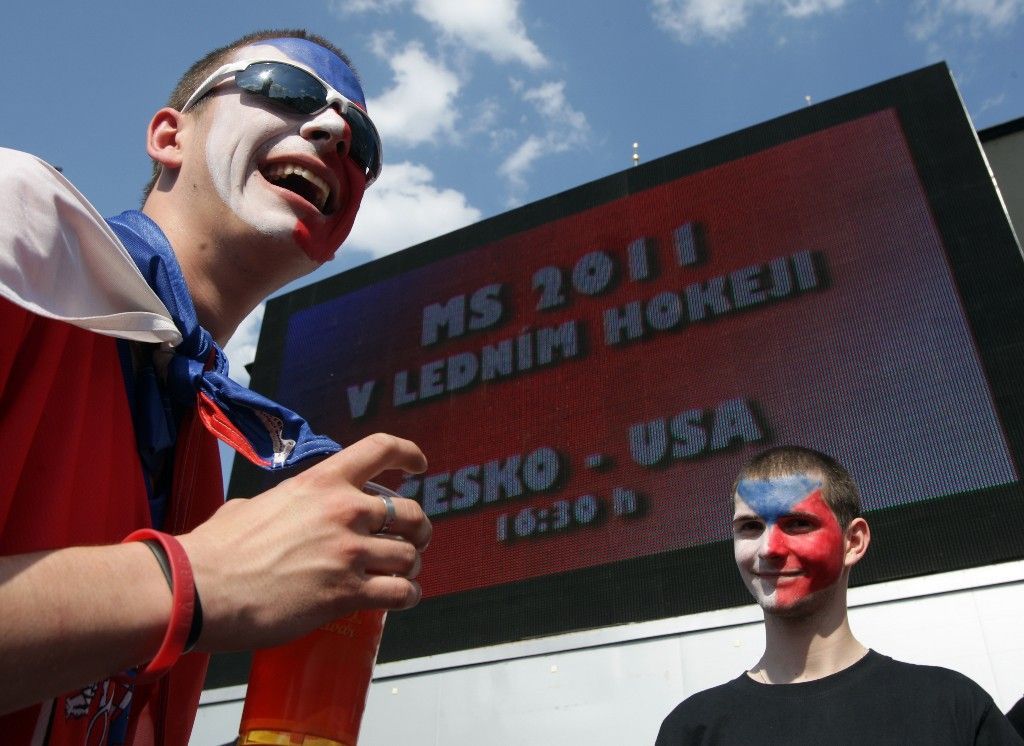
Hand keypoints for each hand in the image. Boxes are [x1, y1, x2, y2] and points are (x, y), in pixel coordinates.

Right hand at [178, 433, 429, 651]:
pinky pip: (400, 592)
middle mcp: (343, 511)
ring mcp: (348, 552)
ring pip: (410, 556)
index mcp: (321, 481)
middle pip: (411, 512)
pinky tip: (402, 598)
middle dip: (417, 528)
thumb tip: (274, 513)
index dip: (408, 454)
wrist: (199, 588)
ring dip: (411, 567)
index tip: (420, 465)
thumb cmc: (216, 548)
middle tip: (411, 541)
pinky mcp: (346, 593)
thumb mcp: (251, 506)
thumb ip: (280, 505)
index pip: (380, 450)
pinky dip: (408, 596)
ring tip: (402, 575)